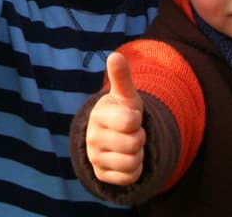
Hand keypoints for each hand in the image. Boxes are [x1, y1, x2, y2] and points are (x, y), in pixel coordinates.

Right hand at [86, 52, 145, 185]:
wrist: (111, 136)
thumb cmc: (121, 112)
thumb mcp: (125, 95)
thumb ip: (121, 77)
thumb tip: (115, 55)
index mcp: (98, 115)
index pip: (131, 121)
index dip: (137, 119)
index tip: (130, 116)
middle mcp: (92, 137)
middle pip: (134, 143)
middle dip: (139, 137)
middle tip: (130, 132)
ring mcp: (95, 158)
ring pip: (133, 162)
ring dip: (138, 154)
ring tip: (128, 145)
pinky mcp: (101, 175)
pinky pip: (130, 177)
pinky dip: (135, 170)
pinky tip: (126, 159)